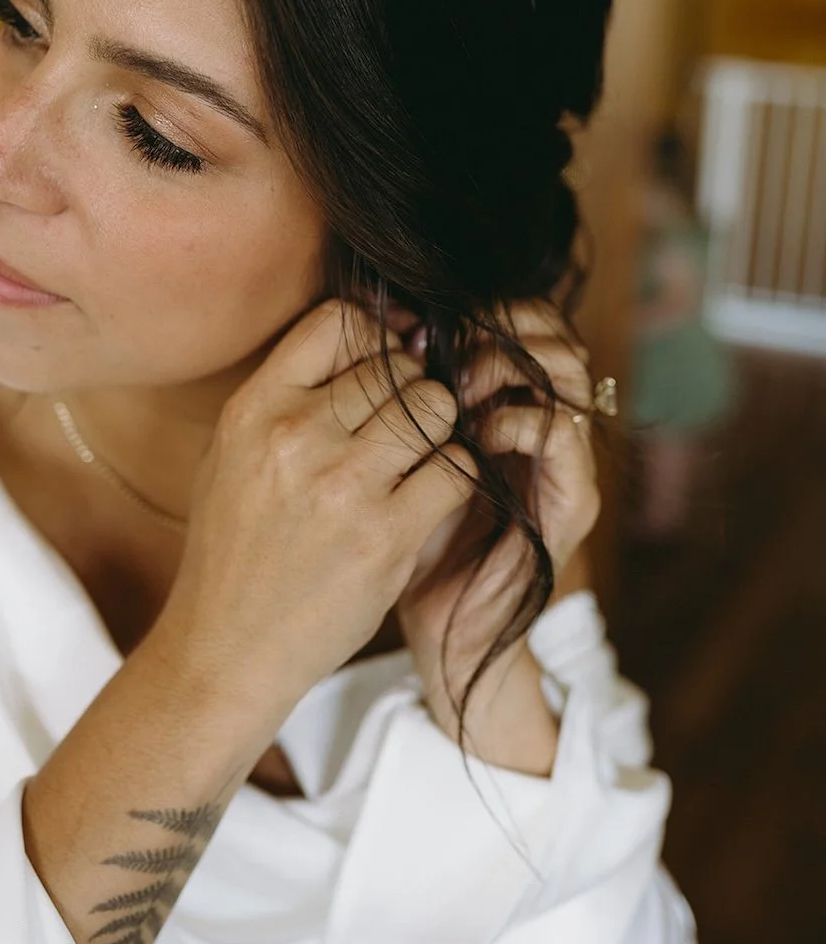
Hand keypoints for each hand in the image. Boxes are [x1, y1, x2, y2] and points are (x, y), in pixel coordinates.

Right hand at [160, 298, 479, 714]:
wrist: (228, 647)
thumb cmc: (237, 547)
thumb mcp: (234, 453)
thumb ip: (293, 394)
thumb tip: (379, 333)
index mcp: (255, 408)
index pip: (337, 321)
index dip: (374, 335)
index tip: (383, 363)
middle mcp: (296, 435)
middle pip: (396, 366)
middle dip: (413, 390)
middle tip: (405, 427)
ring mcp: (343, 485)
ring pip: (436, 409)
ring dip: (440, 430)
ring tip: (420, 459)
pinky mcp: (387, 535)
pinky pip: (457, 471)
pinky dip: (455, 479)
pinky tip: (430, 498)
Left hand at [394, 300, 600, 755]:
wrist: (439, 638)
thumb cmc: (398, 547)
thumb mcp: (384, 462)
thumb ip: (391, 400)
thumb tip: (368, 326)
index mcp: (506, 403)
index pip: (518, 314)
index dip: (472, 305)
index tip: (414, 322)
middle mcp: (544, 421)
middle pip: (546, 327)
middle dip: (490, 325)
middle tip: (438, 347)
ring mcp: (565, 461)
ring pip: (564, 366)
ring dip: (505, 364)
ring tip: (457, 389)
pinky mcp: (574, 504)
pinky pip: (561, 430)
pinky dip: (517, 417)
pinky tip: (476, 434)